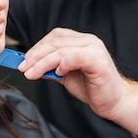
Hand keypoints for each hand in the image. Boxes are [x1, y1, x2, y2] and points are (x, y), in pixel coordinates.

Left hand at [17, 28, 137, 122]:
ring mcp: (94, 49)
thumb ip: (51, 68)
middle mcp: (89, 41)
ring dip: (42, 63)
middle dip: (35, 55)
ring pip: (61, 50)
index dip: (38, 46)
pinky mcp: (98, 61)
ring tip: (32, 74)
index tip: (24, 60)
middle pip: (55, 42)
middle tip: (23, 67)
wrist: (114, 102)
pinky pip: (74, 57)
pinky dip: (62, 64)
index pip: (55, 36)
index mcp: (82, 41)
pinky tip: (58, 74)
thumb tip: (30, 65)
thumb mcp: (66, 76)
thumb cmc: (93, 88)